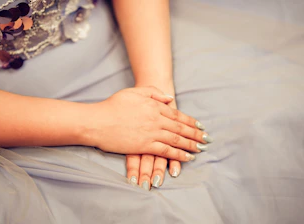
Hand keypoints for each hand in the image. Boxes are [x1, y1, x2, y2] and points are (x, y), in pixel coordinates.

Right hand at [81, 87, 208, 160]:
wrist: (97, 121)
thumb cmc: (113, 105)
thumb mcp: (134, 92)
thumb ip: (153, 93)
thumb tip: (170, 99)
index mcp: (154, 106)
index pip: (178, 115)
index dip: (191, 122)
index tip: (200, 126)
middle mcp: (156, 120)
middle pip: (181, 128)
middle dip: (195, 134)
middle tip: (206, 139)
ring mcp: (151, 133)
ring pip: (177, 140)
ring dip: (191, 145)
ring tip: (201, 149)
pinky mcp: (145, 146)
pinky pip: (166, 151)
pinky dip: (178, 155)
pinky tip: (187, 157)